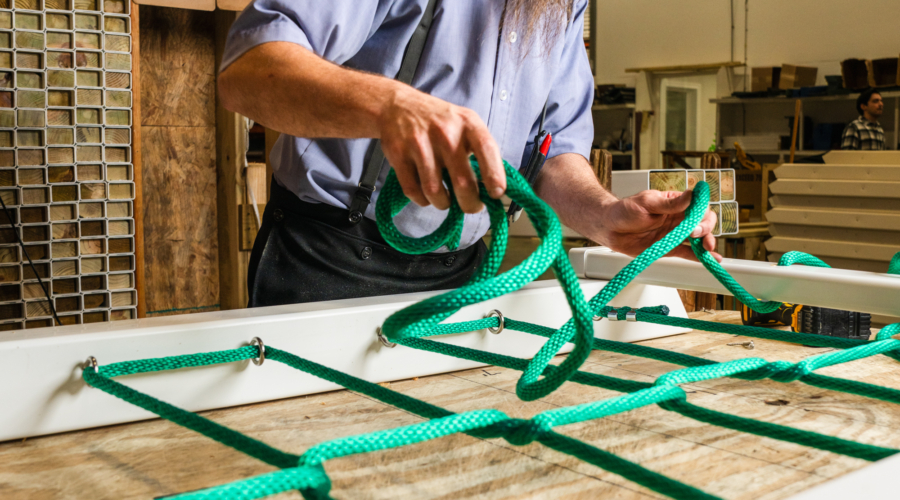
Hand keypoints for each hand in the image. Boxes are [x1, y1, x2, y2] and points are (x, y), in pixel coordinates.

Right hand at [377, 85, 504, 213]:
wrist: (397, 106)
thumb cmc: (439, 121)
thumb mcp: (465, 124)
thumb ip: (480, 151)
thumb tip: (496, 190)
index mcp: (467, 123)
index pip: (487, 150)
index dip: (494, 175)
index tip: (497, 194)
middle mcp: (445, 132)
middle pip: (462, 181)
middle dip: (470, 203)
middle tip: (471, 206)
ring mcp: (419, 143)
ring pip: (435, 192)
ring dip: (443, 203)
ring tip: (445, 200)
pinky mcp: (398, 154)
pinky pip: (413, 191)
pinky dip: (422, 200)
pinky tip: (427, 195)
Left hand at [598, 189, 721, 261]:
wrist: (610, 228)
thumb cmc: (625, 210)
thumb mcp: (647, 203)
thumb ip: (670, 203)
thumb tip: (692, 195)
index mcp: (675, 204)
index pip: (698, 206)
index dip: (702, 213)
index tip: (697, 220)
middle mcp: (678, 218)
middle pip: (702, 222)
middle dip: (704, 228)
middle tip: (695, 234)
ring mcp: (675, 234)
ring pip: (698, 238)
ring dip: (707, 243)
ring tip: (709, 249)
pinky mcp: (669, 248)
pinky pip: (687, 252)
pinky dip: (699, 256)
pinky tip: (711, 260)